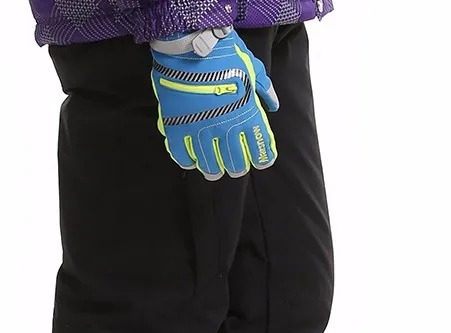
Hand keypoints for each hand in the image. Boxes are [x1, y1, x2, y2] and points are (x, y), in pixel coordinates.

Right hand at [150, 28, 278, 179]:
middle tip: (235, 168)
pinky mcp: (177, 127)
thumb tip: (274, 105)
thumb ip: (263, 89)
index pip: (260, 147)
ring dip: (213, 170)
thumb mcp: (251, 66)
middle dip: (237, 168)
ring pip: (209, 164)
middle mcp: (225, 126)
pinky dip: (187, 162)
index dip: (262, 158)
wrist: (189, 42)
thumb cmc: (223, 52)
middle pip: (235, 162)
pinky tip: (192, 162)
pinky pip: (182, 155)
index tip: (262, 162)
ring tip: (214, 172)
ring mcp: (199, 129)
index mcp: (246, 113)